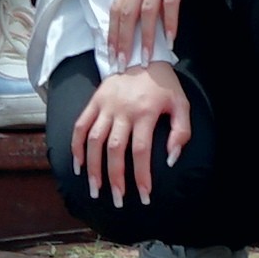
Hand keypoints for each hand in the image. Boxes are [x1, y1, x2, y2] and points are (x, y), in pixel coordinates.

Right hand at [67, 63, 187, 204]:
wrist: (143, 55)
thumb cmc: (164, 86)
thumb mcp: (181, 104)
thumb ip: (181, 132)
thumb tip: (170, 159)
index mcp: (145, 111)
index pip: (141, 150)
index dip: (142, 176)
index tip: (144, 196)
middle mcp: (123, 109)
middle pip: (115, 149)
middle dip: (115, 178)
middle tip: (118, 201)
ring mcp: (106, 105)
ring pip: (94, 140)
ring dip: (93, 167)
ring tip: (96, 190)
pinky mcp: (94, 100)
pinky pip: (81, 125)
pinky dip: (77, 146)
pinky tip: (78, 165)